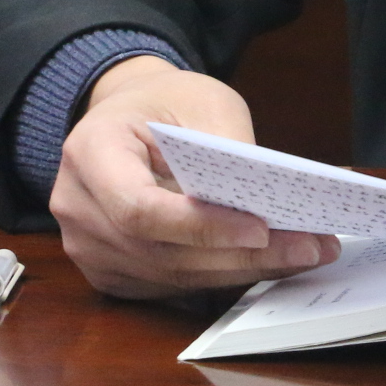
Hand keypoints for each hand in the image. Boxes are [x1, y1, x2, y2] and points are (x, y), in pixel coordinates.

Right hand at [50, 56, 338, 299]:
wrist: (129, 115)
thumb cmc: (164, 103)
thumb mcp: (201, 99)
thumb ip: (228, 146)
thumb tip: (272, 199)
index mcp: (89, 152)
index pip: (140, 209)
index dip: (201, 226)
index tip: (262, 228)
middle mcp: (77, 207)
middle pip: (161, 252)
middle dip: (240, 255)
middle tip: (307, 247)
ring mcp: (88, 247)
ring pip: (171, 276)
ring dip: (240, 271)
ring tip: (302, 254)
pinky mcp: (112, 271)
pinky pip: (169, 285)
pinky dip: (222, 277)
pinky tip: (269, 261)